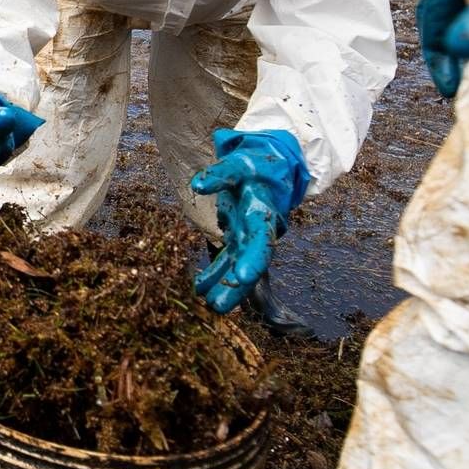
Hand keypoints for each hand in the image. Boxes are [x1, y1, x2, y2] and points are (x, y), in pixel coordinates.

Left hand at [191, 129, 310, 313]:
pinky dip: (215, 272)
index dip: (253, 258)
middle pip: (249, 260)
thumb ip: (221, 174)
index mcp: (263, 212)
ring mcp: (249, 234)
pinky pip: (228, 258)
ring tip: (210, 305)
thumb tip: (198, 185)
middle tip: (219, 305)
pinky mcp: (240, 235)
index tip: (244, 276)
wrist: (270, 166)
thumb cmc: (256, 163)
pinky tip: (201, 289)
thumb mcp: (240, 163)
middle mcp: (259, 228)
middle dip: (236, 284)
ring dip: (224, 285)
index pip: (260, 239)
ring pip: (238, 264)